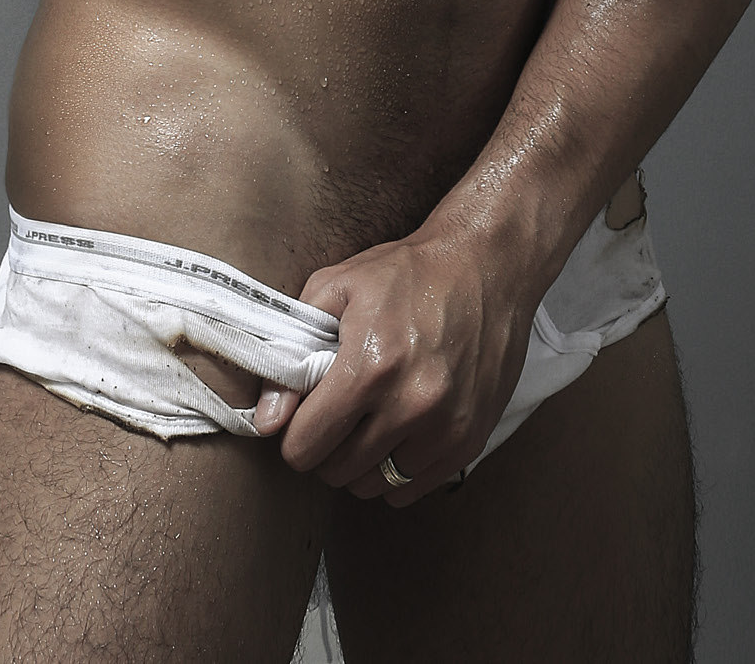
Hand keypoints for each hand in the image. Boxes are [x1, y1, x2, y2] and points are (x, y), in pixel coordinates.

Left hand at [251, 224, 535, 506]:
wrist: (486, 264)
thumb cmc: (408, 272)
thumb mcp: (338, 287)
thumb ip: (292, 352)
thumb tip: (267, 420)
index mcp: (370, 366)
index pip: (306, 445)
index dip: (294, 434)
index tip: (301, 418)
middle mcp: (410, 404)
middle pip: (336, 471)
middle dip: (325, 447)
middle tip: (334, 415)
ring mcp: (445, 427)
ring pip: (373, 485)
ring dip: (360, 462)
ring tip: (366, 422)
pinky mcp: (469, 440)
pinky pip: (411, 489)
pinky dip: (395, 471)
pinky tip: (397, 433)